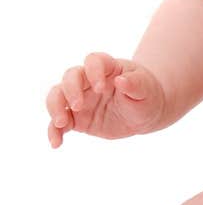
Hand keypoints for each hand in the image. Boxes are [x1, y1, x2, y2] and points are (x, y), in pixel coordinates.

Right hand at [46, 53, 166, 147]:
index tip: (100, 87)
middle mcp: (89, 81)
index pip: (93, 61)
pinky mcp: (76, 118)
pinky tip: (56, 143)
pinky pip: (59, 123)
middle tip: (79, 106)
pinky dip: (54, 131)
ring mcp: (80, 99)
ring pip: (57, 96)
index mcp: (107, 67)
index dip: (93, 71)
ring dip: (55, 108)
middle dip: (70, 90)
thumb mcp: (146, 89)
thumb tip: (121, 81)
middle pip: (70, 77)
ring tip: (61, 123)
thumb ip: (135, 84)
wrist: (145, 114)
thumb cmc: (146, 95)